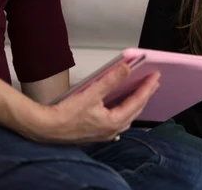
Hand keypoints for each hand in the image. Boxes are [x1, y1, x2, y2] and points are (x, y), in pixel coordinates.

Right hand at [28, 63, 159, 143]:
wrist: (44, 129)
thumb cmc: (65, 114)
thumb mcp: (91, 94)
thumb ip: (110, 80)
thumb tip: (127, 68)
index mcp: (114, 122)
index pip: (137, 102)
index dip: (148, 87)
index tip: (156, 76)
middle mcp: (113, 130)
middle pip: (135, 110)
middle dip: (145, 95)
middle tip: (154, 82)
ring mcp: (105, 133)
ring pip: (127, 116)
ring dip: (136, 103)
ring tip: (143, 91)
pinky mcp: (97, 133)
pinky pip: (118, 120)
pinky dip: (125, 109)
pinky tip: (123, 105)